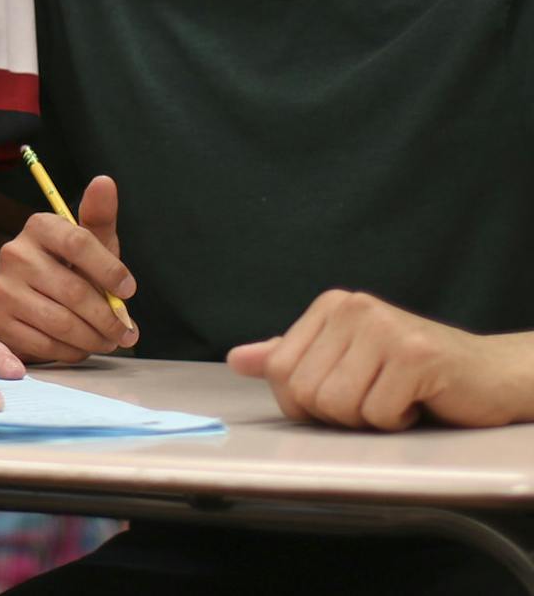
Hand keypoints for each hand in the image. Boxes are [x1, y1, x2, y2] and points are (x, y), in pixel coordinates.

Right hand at [0, 175, 136, 363]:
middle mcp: (14, 253)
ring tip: (107, 340)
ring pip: (61, 322)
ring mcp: (0, 288)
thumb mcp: (89, 243)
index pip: (78, 243)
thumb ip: (99, 216)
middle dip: (107, 318)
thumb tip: (105, 181)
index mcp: (39, 226)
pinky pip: (44, 344)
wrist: (29, 298)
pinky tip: (79, 346)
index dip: (110, 270)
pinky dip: (71, 351)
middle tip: (125, 333)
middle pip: (73, 291)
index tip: (129, 290)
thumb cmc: (69, 268)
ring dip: (93, 338)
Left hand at [228, 290, 532, 430]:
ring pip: (338, 404)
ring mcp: (384, 328)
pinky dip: (398, 421)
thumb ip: (292, 358)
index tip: (342, 395)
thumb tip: (238, 360)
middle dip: (339, 413)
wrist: (490, 376)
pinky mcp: (417, 355)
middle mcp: (353, 308)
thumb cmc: (415, 374)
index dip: (305, 403)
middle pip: (305, 391)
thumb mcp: (346, 361)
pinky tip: (418, 400)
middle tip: (375, 398)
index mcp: (330, 307)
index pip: (280, 370)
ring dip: (369, 419)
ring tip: (396, 397)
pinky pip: (378, 413)